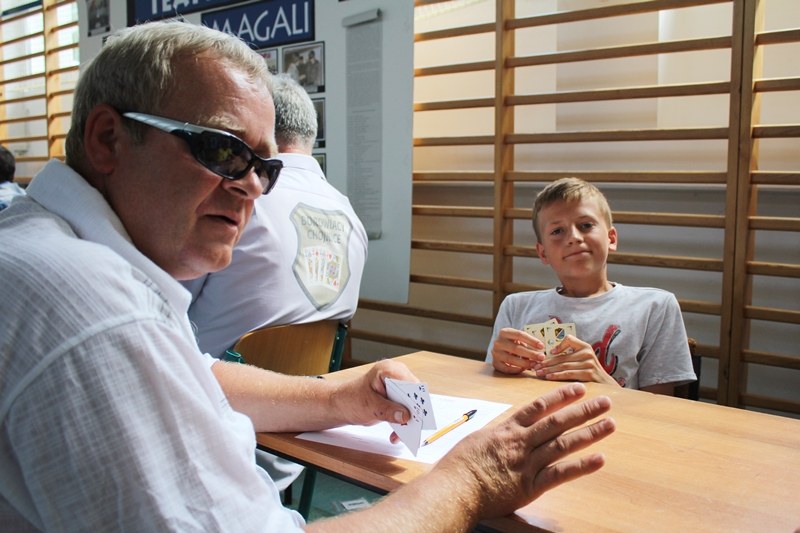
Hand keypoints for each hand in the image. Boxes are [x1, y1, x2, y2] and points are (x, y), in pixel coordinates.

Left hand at [332, 359, 417, 427]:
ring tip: (400, 434)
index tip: (418, 412)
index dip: (416, 397)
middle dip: (413, 412)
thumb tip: (405, 415)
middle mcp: (396, 376)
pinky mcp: (396, 400)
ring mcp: (397, 388)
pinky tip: (394, 435)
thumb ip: (387, 410)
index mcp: (388, 370)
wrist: (342, 404)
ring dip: (407, 421)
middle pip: (413, 394)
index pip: (409, 382)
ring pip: (411, 405)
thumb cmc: (351, 398)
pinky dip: (401, 424)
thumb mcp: (368, 406)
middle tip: (413, 426)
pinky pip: (405, 412)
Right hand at [435, 383, 614, 520]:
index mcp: (506, 430)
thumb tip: (502, 431)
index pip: (538, 408)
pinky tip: (599, 459)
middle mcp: (521, 442)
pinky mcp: (530, 487)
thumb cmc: (459, 466)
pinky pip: (560, 474)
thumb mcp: (475, 440)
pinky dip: (581, 467)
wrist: (455, 488)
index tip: (578, 389)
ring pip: (563, 444)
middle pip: (557, 422)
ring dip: (589, 433)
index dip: (560, 397)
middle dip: (583, 411)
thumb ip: (494, 435)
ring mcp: (527, 464)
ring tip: (609, 424)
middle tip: (604, 402)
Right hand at [490, 328, 545, 374]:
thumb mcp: (518, 338)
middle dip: (530, 353)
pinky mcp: (495, 363)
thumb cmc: (513, 342)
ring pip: (511, 359)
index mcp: (504, 332)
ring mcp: (495, 353)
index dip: (531, 341)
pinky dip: (516, 369)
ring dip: (525, 363)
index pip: (519, 335)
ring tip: (535, 364)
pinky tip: (524, 368)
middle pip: (516, 348)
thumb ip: (528, 343)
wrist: (499, 348)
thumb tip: (541, 351)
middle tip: (541, 357)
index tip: (542, 346)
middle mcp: (498, 342)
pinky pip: (507, 368)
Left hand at [533, 335, 618, 385]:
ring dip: (548, 369)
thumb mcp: (583, 360)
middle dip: (546, 362)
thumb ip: (570, 356)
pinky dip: (556, 375)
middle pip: (562, 357)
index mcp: (585, 346)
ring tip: (538, 372)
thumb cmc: (590, 373)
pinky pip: (568, 374)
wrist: (607, 386)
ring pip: (563, 365)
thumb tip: (548, 356)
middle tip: (534, 365)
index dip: (558, 346)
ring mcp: (589, 363)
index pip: (569, 339)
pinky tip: (548, 377)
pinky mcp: (588, 374)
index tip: (549, 353)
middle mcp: (587, 353)